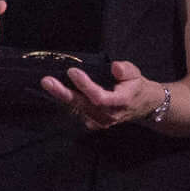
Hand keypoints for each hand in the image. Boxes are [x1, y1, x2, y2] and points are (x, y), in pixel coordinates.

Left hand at [49, 62, 169, 135]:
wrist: (142, 105)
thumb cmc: (135, 85)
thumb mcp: (135, 73)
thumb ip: (126, 70)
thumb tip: (115, 67)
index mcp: (121, 102)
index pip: (99, 97)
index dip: (85, 85)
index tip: (72, 71)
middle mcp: (109, 115)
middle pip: (83, 105)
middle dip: (63, 93)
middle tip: (47, 81)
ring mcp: (101, 122)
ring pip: (78, 109)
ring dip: (61, 96)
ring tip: (47, 83)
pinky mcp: (95, 123)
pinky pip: (78, 112)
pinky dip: (67, 102)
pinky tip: (56, 91)